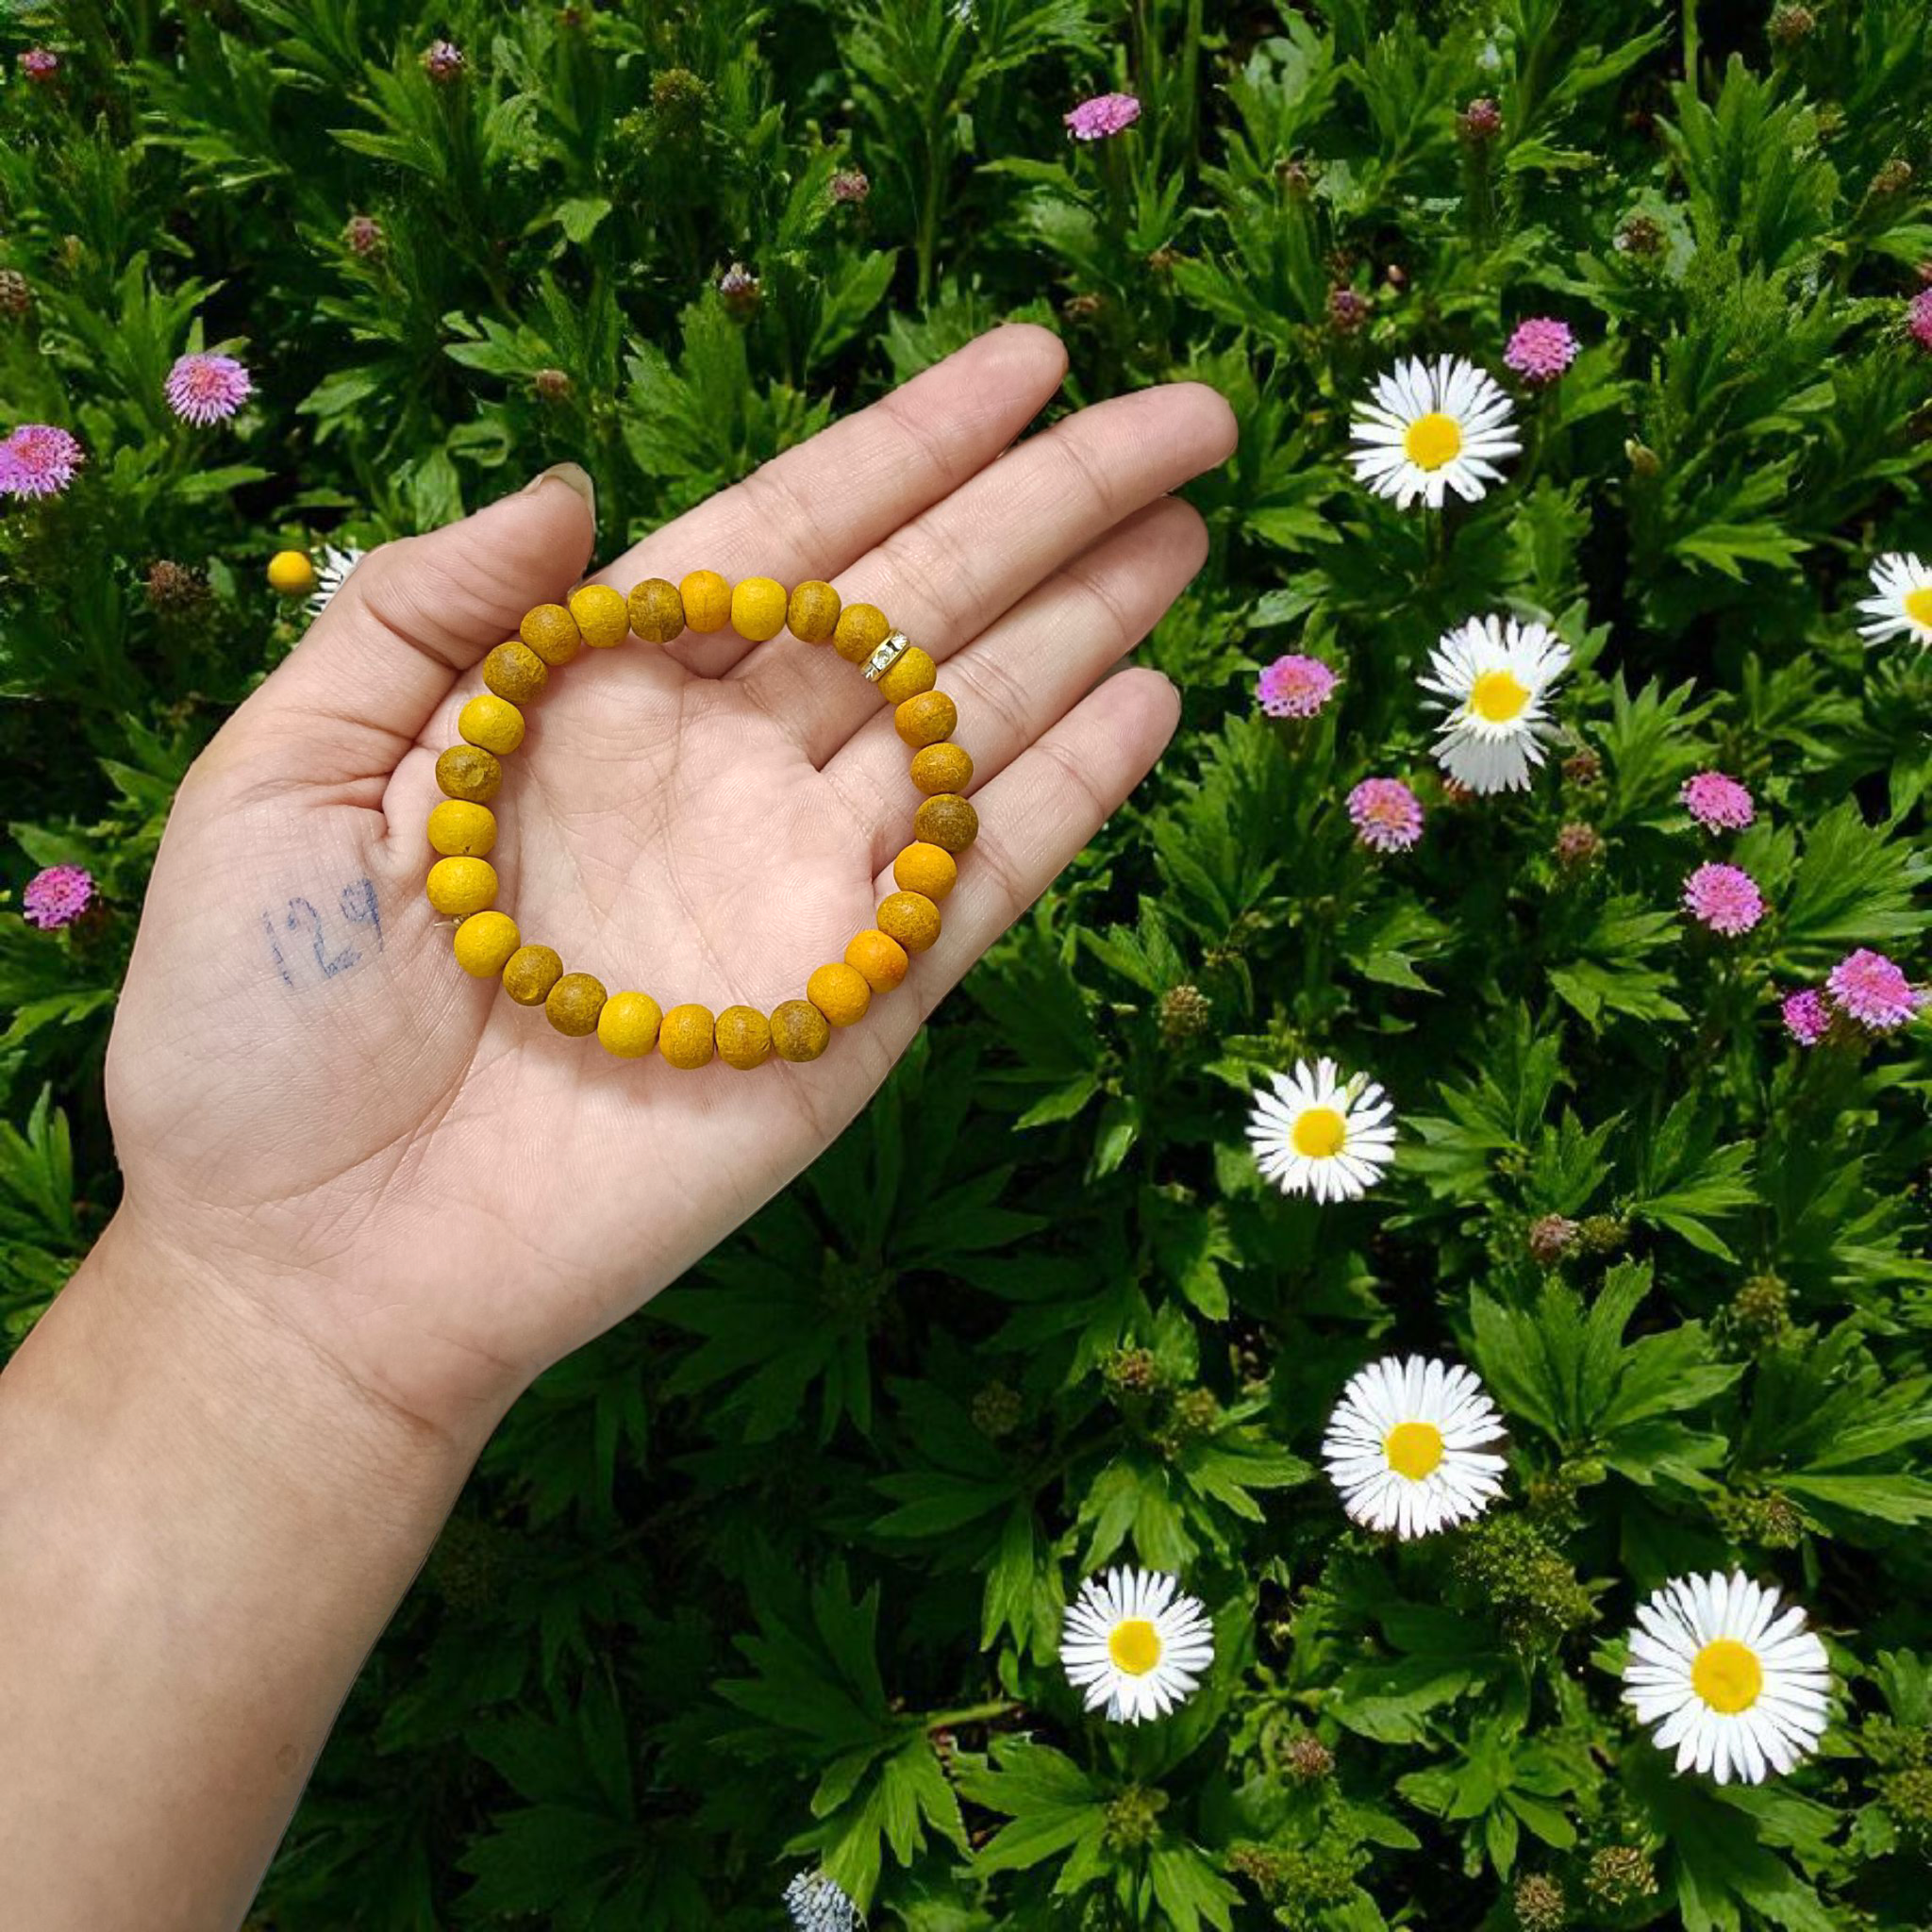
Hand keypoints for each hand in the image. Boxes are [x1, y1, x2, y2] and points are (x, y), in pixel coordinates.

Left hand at [104, 325, 1234, 1443]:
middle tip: (1185, 417)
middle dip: (1051, 504)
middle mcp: (718, 772)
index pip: (785, 532)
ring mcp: (795, 891)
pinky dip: (1066, 797)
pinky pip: (978, 885)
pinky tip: (1150, 701)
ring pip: (972, 725)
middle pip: (916, 606)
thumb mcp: (280, 776)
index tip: (1028, 361)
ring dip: (1088, 623)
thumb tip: (580, 483)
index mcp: (590, 695)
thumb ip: (421, 614)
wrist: (318, 1267)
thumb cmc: (257, 1031)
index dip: (911, 442)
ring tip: (1187, 529)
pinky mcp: (850, 1014)